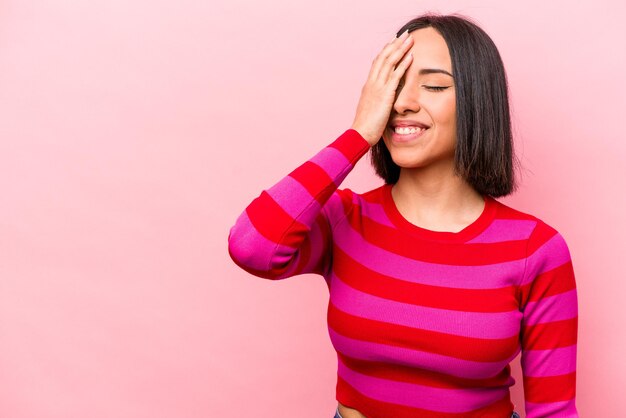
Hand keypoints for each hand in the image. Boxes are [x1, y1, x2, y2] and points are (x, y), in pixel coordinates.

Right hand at [351, 29, 413, 145]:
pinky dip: (403, 64)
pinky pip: (395, 75)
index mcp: (368, 86)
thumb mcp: (371, 109)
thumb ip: (377, 101)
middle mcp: (372, 83)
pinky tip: (411, 56)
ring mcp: (377, 87)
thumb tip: (383, 101)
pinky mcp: (385, 94)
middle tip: (404, 34)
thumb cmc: (366, 126)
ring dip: (400, 49)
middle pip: (383, 57)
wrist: (360, 134)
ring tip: (410, 39)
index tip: (394, 41)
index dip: (386, 51)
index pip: (377, 63)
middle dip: (394, 44)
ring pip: (389, 62)